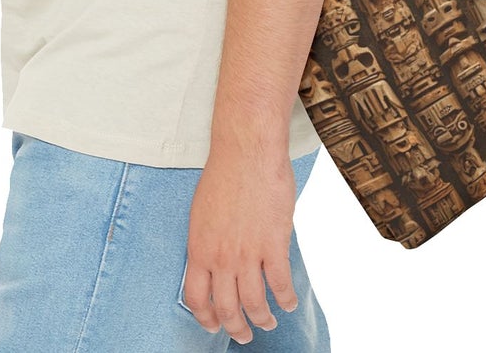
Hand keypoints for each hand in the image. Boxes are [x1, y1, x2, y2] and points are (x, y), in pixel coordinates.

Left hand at [181, 146, 298, 345]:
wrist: (247, 151)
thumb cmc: (224, 174)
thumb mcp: (202, 213)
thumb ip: (208, 242)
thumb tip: (214, 263)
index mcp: (199, 248)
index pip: (197, 299)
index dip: (206, 318)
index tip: (215, 324)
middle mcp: (221, 258)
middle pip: (227, 308)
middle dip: (237, 328)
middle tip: (244, 334)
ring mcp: (247, 254)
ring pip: (254, 304)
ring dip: (262, 319)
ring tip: (268, 322)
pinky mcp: (273, 245)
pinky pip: (281, 285)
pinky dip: (286, 299)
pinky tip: (288, 302)